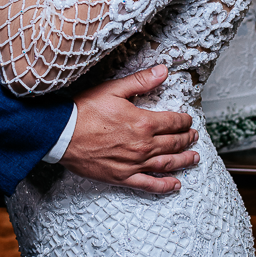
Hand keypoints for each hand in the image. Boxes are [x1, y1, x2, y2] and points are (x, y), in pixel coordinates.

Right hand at [60, 65, 198, 192]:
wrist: (61, 134)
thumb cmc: (84, 110)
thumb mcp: (113, 89)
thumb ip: (141, 81)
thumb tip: (163, 71)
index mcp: (143, 122)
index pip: (173, 122)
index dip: (184, 121)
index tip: (188, 120)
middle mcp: (143, 146)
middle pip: (174, 143)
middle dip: (187, 139)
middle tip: (194, 137)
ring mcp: (134, 163)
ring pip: (167, 164)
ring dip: (184, 161)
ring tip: (194, 159)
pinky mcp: (122, 177)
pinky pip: (149, 184)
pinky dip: (165, 185)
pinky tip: (175, 184)